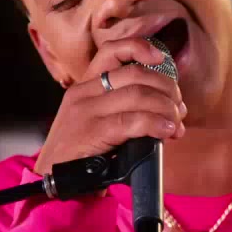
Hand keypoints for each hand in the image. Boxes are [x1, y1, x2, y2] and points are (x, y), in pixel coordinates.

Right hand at [33, 37, 186, 174]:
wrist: (53, 183)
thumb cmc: (81, 156)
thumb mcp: (94, 122)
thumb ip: (120, 108)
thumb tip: (165, 104)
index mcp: (85, 87)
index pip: (112, 51)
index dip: (140, 47)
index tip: (162, 58)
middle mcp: (83, 93)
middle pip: (135, 73)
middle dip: (166, 88)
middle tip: (179, 107)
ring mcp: (86, 111)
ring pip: (138, 95)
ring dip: (166, 108)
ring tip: (176, 124)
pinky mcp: (92, 132)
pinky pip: (133, 121)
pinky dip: (157, 124)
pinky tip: (167, 131)